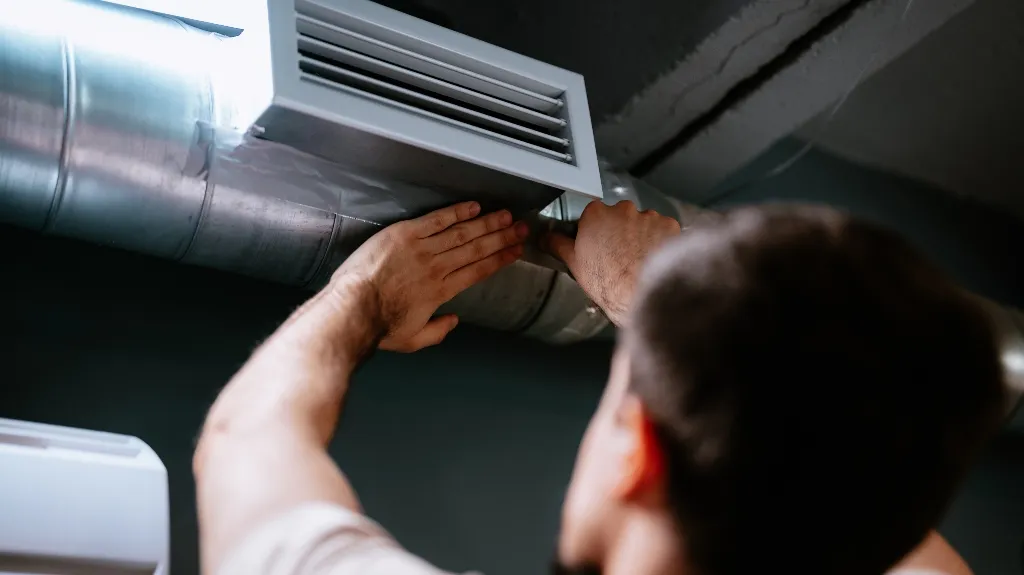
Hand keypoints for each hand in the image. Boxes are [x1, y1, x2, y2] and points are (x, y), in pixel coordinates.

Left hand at [332, 202, 528, 351]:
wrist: (353, 309)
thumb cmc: (379, 326)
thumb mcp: (413, 340)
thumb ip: (438, 331)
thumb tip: (453, 320)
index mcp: (441, 291)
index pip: (478, 271)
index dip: (500, 260)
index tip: (515, 251)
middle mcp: (437, 268)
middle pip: (477, 249)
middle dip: (502, 238)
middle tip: (521, 229)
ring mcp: (422, 249)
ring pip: (462, 233)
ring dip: (486, 223)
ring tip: (505, 215)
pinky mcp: (404, 234)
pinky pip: (436, 220)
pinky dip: (456, 212)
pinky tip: (473, 207)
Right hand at [544, 201, 679, 325]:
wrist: (640, 293)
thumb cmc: (606, 281)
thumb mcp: (574, 263)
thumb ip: (558, 244)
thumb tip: (545, 237)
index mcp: (596, 214)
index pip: (593, 215)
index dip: (595, 231)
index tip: (597, 244)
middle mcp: (623, 209)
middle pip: (619, 216)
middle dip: (619, 230)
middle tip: (618, 254)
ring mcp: (648, 216)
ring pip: (642, 222)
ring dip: (640, 235)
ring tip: (638, 258)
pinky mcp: (669, 225)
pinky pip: (663, 229)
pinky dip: (659, 239)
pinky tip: (653, 256)